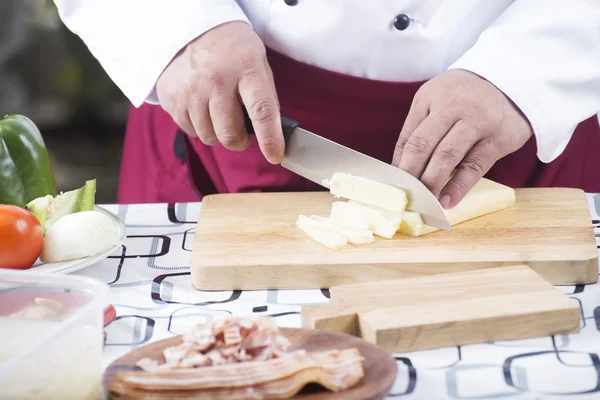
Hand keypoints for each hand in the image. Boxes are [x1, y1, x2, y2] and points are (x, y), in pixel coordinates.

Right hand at [156, 22, 283, 163]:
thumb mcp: (257, 64)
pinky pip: (190, 131)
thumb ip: (265, 98)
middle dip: (240, 140)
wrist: (192, 30)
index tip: (275, 155)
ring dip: (218, 134)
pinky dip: (200, 127)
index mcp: (245, 68)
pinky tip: (203, 108)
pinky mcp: (171, 98)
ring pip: (209, 137)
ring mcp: (190, 90)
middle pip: (230, 134)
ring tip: (220, 114)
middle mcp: (216, 80)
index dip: (269, 138)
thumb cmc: (233, 52)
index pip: (261, 110)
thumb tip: (273, 135)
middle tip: (242, 132)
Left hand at [392, 69, 532, 207]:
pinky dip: (459, 186)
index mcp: (430, 98)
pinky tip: (448, 201)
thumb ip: (419, 130)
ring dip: (432, 182)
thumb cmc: (464, 97)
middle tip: (404, 197)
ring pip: (447, 156)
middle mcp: (452, 107)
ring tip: (424, 202)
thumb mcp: (436, 101)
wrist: (511, 81)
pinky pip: (474, 166)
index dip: (398, 165)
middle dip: (410, 174)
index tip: (393, 186)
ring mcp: (477, 122)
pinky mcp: (498, 139)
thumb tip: (400, 169)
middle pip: (423, 145)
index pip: (409, 137)